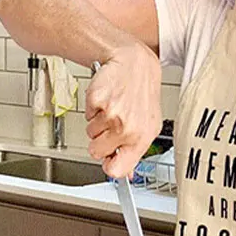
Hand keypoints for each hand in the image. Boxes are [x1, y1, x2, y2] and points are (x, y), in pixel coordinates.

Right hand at [85, 42, 161, 177]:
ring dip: (97, 122)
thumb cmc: (141, 93)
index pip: (117, 169)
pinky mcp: (98, 101)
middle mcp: (128, 128)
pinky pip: (87, 115)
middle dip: (100, 140)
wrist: (134, 63)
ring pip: (90, 133)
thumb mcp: (147, 124)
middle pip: (97, 152)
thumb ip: (135, 150)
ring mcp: (112, 114)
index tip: (108, 159)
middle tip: (111, 125)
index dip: (108, 166)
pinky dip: (93, 108)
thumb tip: (126, 172)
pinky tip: (106, 99)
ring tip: (111, 107)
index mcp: (142, 138)